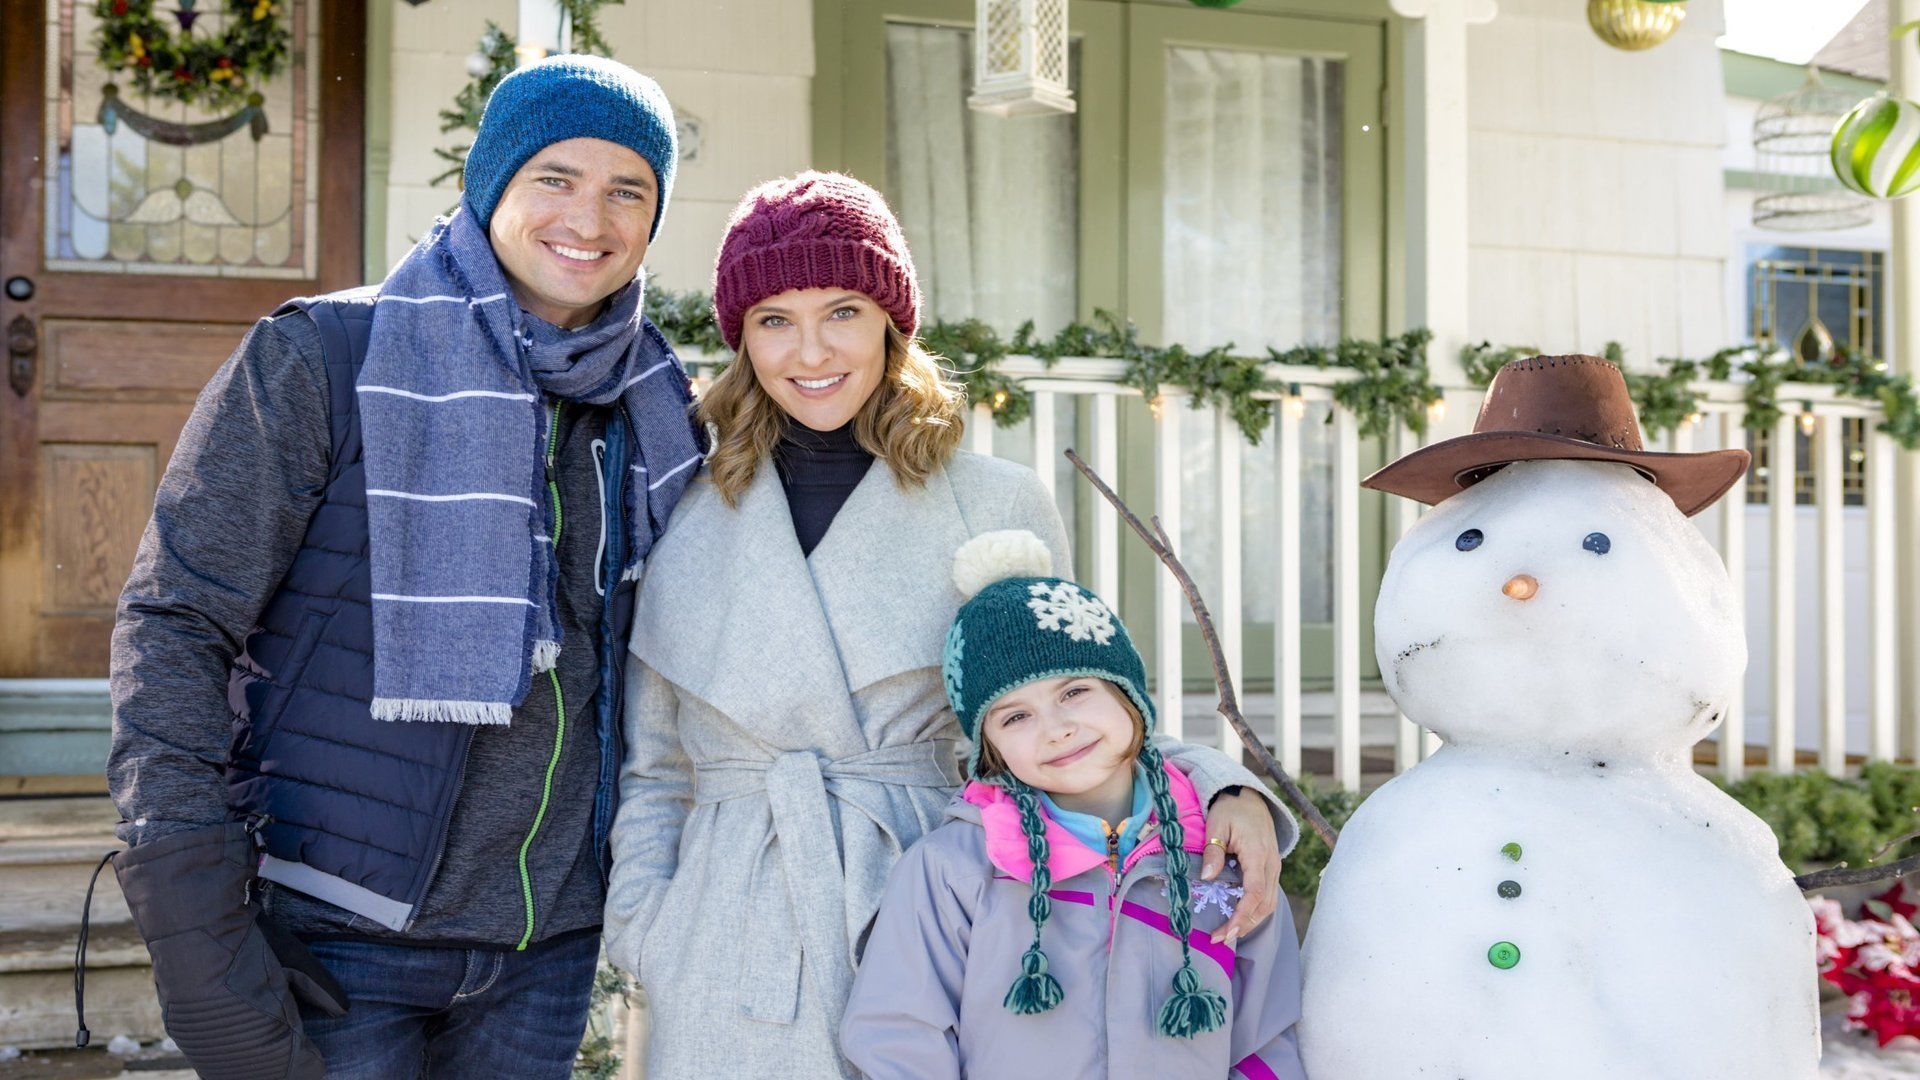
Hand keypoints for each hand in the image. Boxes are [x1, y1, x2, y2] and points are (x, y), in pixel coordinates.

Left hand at [1198, 788, 1279, 944]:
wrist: (1250, 798)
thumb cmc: (1232, 809)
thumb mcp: (1217, 824)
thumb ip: (1213, 850)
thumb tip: (1208, 877)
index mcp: (1258, 854)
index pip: (1254, 892)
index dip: (1241, 915)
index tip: (1225, 932)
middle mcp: (1271, 865)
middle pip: (1264, 905)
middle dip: (1243, 925)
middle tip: (1219, 939)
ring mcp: (1274, 868)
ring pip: (1268, 904)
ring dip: (1250, 922)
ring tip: (1226, 934)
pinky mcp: (1270, 870)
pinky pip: (1266, 896)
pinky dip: (1254, 911)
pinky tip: (1237, 919)